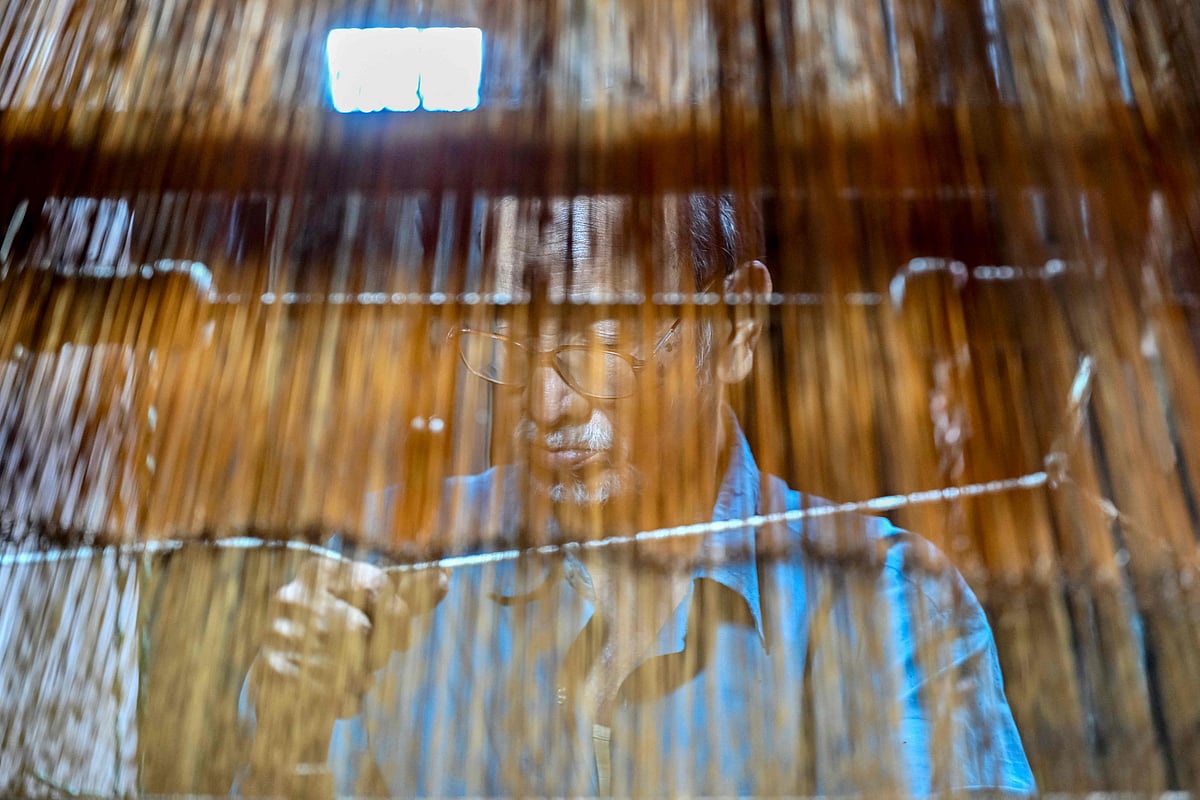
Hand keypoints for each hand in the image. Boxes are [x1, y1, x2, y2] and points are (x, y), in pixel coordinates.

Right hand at [248, 556, 447, 762]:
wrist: (296, 694)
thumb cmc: (345, 640)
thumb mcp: (378, 610)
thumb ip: (411, 592)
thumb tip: (445, 576)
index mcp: (319, 571)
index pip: (377, 586)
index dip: (400, 615)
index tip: (402, 637)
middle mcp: (291, 597)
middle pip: (361, 627)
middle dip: (378, 651)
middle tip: (371, 659)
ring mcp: (278, 636)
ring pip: (347, 665)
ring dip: (362, 680)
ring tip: (350, 677)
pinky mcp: (272, 675)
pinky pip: (331, 694)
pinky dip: (347, 703)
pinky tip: (338, 698)